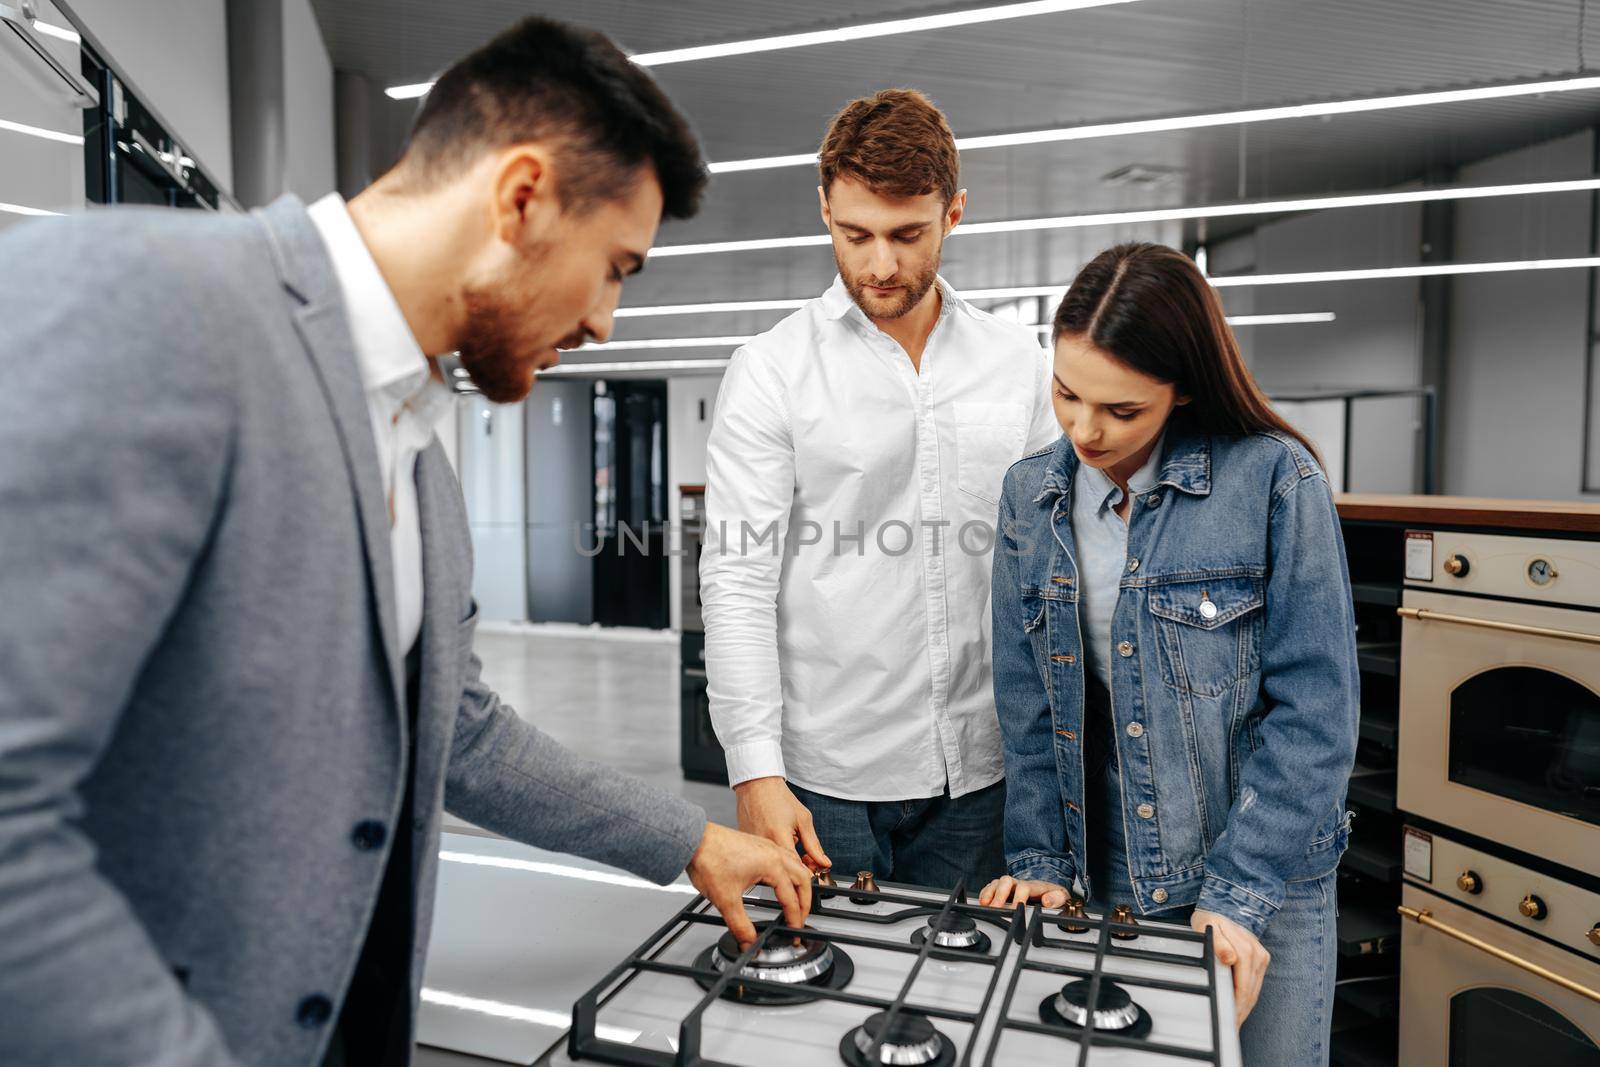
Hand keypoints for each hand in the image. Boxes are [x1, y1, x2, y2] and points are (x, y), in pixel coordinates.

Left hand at [686, 822, 814, 949]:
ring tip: (797, 901)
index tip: (794, 932)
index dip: (795, 919)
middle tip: (801, 920)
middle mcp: (774, 853)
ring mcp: (767, 846)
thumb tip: (749, 943)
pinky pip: (785, 858)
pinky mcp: (759, 844)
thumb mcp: (726, 900)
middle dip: (805, 902)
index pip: (791, 898)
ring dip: (800, 885)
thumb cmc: (708, 860)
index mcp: (772, 865)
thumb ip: (741, 926)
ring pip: (796, 866)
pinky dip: (790, 873)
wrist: (693, 838)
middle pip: (803, 879)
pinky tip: (781, 880)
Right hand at [733, 776, 831, 871]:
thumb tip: (823, 863)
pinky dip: (772, 853)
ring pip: (773, 865)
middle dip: (798, 867)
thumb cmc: (779, 798)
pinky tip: (776, 838)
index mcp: (779, 837)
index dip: (808, 872)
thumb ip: (814, 845)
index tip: (814, 869)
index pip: (796, 869)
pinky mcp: (746, 845)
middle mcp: (763, 844)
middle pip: (784, 870)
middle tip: (806, 855)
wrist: (757, 785)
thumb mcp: (803, 819)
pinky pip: (763, 857)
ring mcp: (752, 846)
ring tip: (788, 840)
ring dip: (784, 860)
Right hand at [978, 875, 1070, 908]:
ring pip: (997, 882)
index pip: (1024, 887)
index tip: (1015, 909)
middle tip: (996, 908)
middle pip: (1006, 881)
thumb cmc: (1053, 894)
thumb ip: (1056, 899)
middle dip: (999, 895)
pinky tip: (983, 901)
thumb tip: (1047, 901)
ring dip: (989, 893)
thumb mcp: (1062, 897)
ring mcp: (1011, 885)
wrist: (1049, 889)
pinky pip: (991, 886)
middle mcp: (1020, 883)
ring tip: (986, 904)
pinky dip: (985, 893)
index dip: (1018, 898)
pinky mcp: (1004, 889)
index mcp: (1034, 886)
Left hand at [1191, 909, 1270, 1025]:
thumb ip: (1218, 944)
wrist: (1224, 907)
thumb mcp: (1208, 928)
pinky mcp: (1261, 960)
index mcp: (1246, 950)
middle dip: (1241, 1012)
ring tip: (1234, 1022)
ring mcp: (1261, 958)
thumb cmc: (1211, 919)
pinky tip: (1240, 1007)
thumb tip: (1230, 958)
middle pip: (1250, 992)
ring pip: (1254, 990)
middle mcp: (1257, 955)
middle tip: (1231, 1028)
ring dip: (1245, 1008)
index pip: (1243, 987)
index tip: (1229, 1020)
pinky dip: (1247, 997)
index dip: (1236, 1006)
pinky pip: (1254, 984)